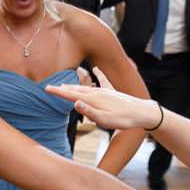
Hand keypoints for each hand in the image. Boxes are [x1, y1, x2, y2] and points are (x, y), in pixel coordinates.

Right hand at [45, 68, 161, 130]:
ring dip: (73, 85)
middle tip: (50, 87)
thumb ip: (89, 112)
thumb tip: (75, 103)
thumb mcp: (106, 120)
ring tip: (64, 85)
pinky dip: (97, 74)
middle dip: (62, 89)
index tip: (46, 88)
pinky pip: (102, 80)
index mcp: (94, 99)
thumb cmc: (124, 119)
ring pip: (85, 86)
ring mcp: (105, 90)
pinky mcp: (113, 91)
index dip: (58, 92)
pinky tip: (96, 69)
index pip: (71, 95)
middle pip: (76, 90)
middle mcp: (97, 92)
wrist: (143, 112)